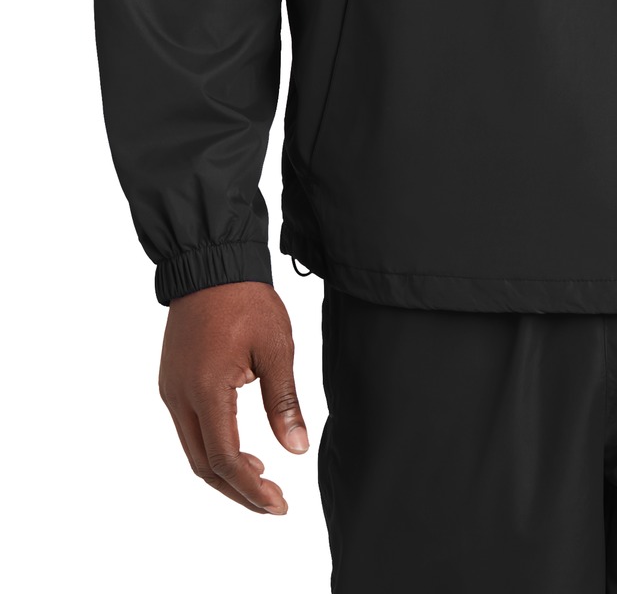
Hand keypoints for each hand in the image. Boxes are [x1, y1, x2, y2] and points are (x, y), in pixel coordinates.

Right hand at [159, 280, 308, 513]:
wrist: (211, 262)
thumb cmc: (246, 300)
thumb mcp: (276, 348)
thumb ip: (284, 401)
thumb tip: (296, 448)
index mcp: (206, 390)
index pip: (225, 459)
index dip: (251, 489)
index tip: (278, 504)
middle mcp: (180, 397)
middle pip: (203, 465)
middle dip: (237, 490)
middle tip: (271, 501)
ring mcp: (171, 389)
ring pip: (193, 449)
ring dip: (223, 470)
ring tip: (260, 477)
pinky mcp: (172, 380)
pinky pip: (188, 427)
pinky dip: (212, 446)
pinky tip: (238, 446)